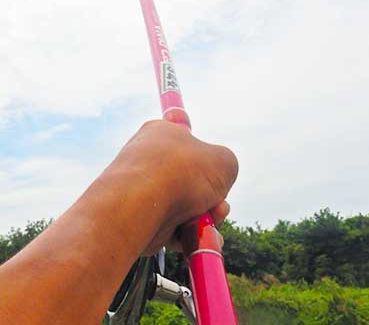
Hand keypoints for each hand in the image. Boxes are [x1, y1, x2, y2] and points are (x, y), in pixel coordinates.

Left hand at [96, 120, 237, 254]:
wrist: (141, 204)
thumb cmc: (182, 172)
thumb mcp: (224, 160)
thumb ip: (227, 166)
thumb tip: (218, 183)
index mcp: (162, 133)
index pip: (185, 138)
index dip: (203, 153)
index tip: (206, 164)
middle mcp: (149, 160)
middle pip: (193, 180)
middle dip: (212, 197)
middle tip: (219, 205)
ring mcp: (143, 190)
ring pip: (186, 207)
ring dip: (204, 218)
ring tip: (208, 221)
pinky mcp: (141, 218)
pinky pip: (173, 228)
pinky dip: (188, 235)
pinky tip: (197, 237)